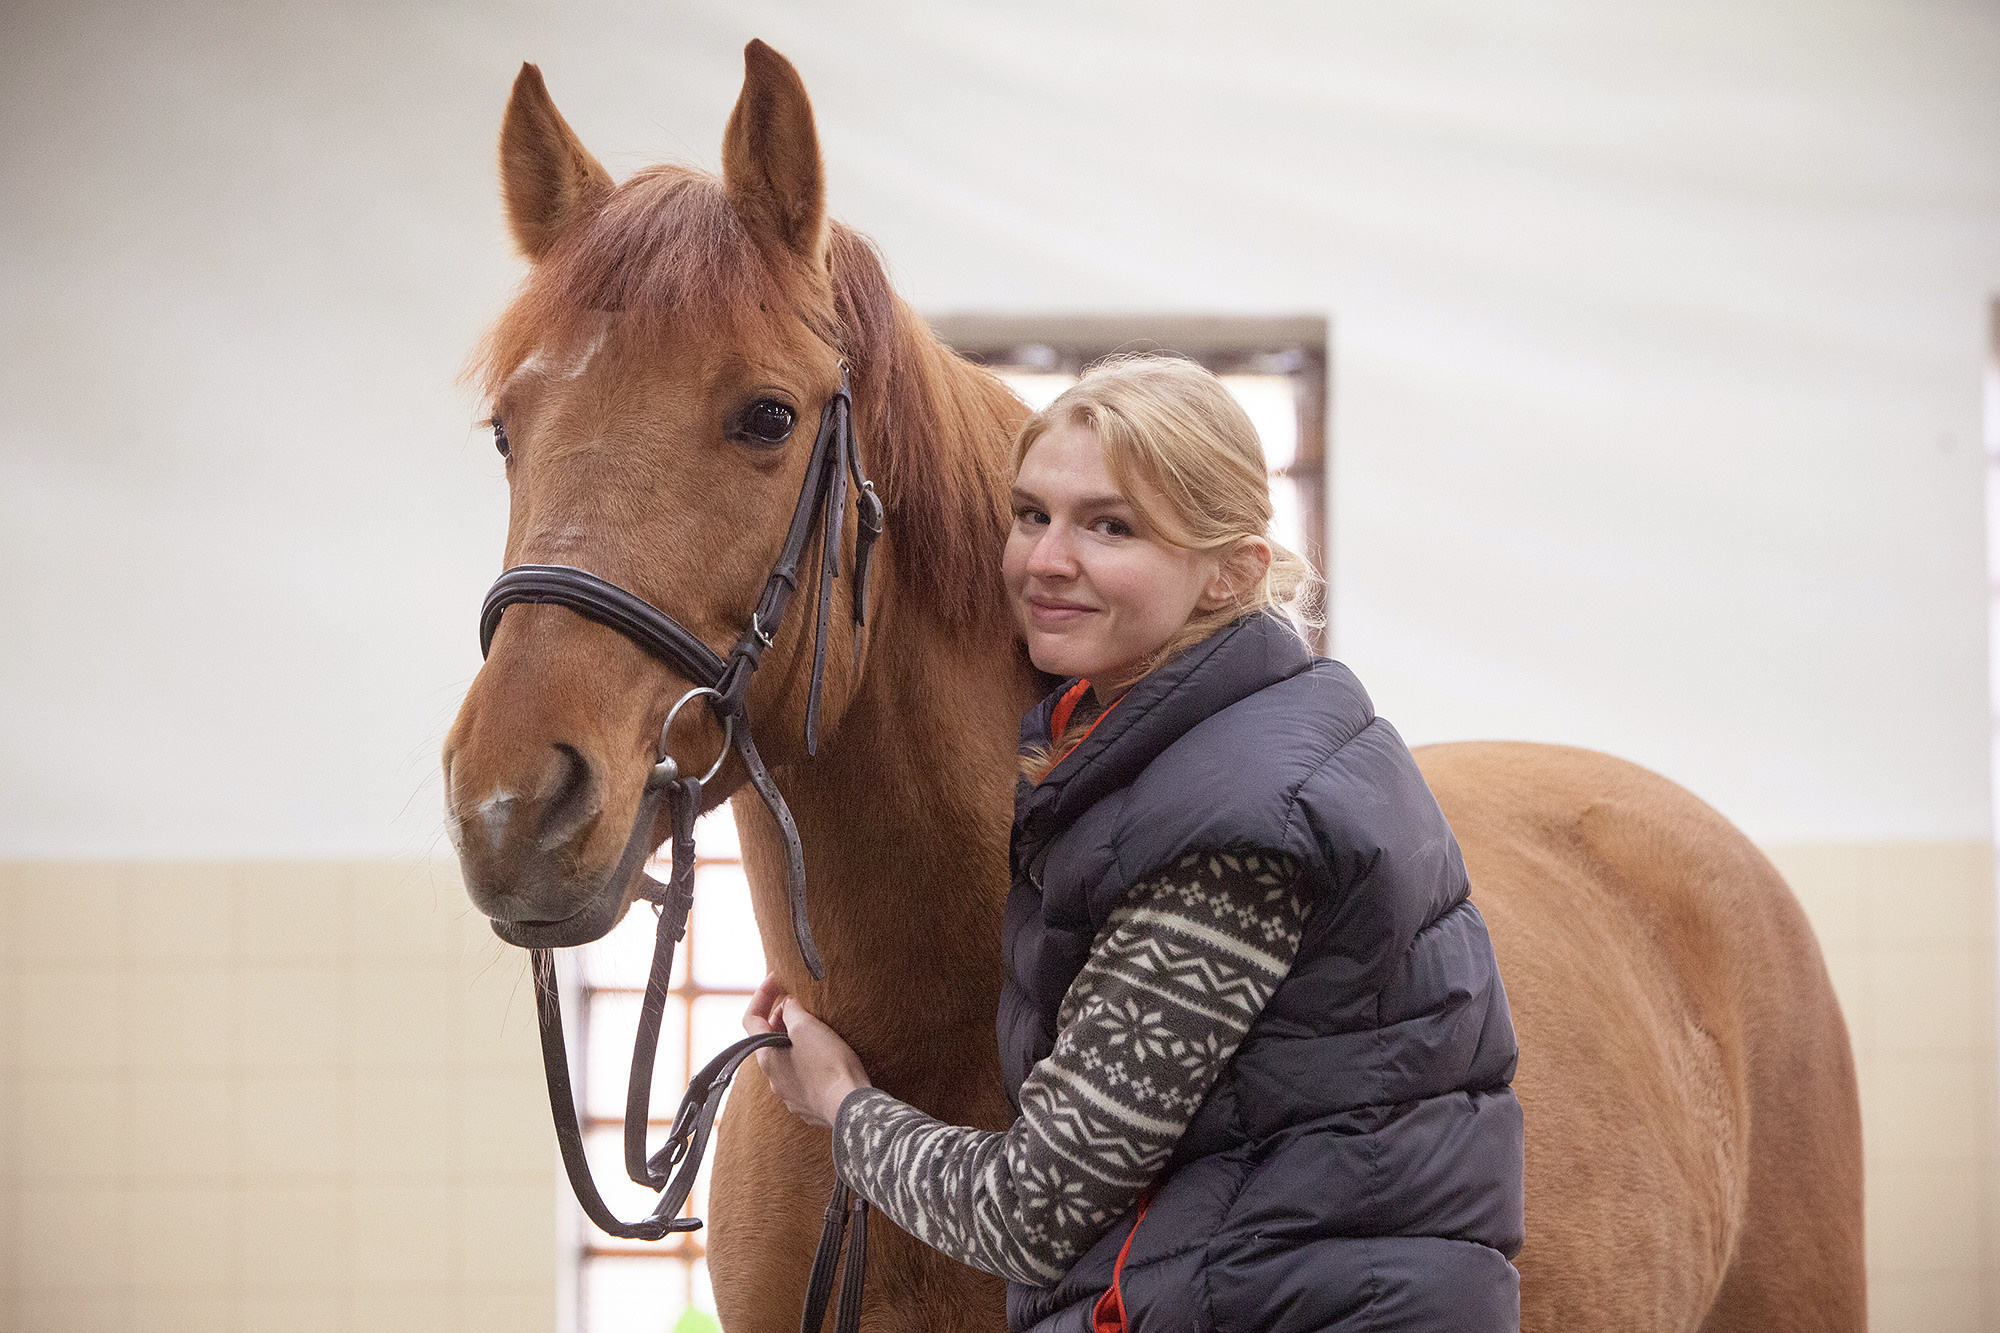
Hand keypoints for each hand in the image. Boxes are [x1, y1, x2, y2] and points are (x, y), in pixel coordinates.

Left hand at [743, 973, 871, 1127]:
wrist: (851, 1106)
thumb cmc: (828, 1065)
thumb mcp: (807, 1028)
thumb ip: (792, 1011)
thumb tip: (788, 1005)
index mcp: (767, 1058)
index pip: (751, 1019)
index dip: (762, 995)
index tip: (777, 977)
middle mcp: (773, 1079)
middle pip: (770, 1039)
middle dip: (782, 1017)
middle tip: (801, 1002)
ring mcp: (790, 1094)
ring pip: (787, 1059)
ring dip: (796, 1041)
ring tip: (816, 1028)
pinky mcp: (808, 1104)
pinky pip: (803, 1076)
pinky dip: (809, 1060)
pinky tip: (826, 1056)